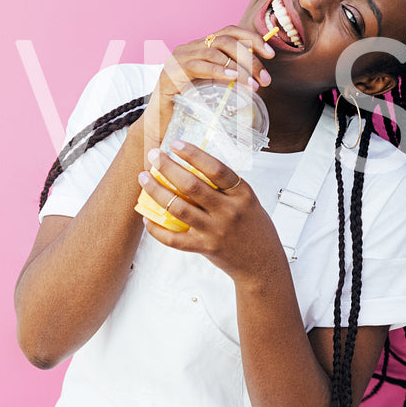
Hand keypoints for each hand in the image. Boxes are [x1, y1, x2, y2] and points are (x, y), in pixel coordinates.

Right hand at [136, 25, 276, 151]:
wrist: (162, 124)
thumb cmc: (190, 107)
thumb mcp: (215, 87)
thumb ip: (231, 78)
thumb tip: (259, 78)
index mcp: (201, 46)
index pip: (230, 31)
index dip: (252, 38)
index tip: (270, 54)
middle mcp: (190, 47)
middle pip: (225, 39)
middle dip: (250, 58)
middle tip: (264, 79)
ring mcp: (179, 57)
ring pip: (215, 51)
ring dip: (239, 68)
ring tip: (252, 85)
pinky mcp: (171, 72)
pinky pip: (199, 65)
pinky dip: (219, 70)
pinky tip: (233, 78)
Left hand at [136, 140, 284, 281]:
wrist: (261, 263)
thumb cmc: (253, 227)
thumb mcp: (248, 201)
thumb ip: (225, 187)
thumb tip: (193, 166)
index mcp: (242, 194)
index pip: (216, 169)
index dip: (194, 154)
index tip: (175, 143)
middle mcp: (228, 211)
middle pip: (192, 186)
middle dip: (168, 168)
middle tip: (154, 156)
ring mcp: (215, 231)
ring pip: (178, 208)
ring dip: (156, 191)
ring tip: (144, 178)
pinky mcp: (204, 248)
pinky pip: (174, 239)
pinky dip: (157, 228)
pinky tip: (147, 217)